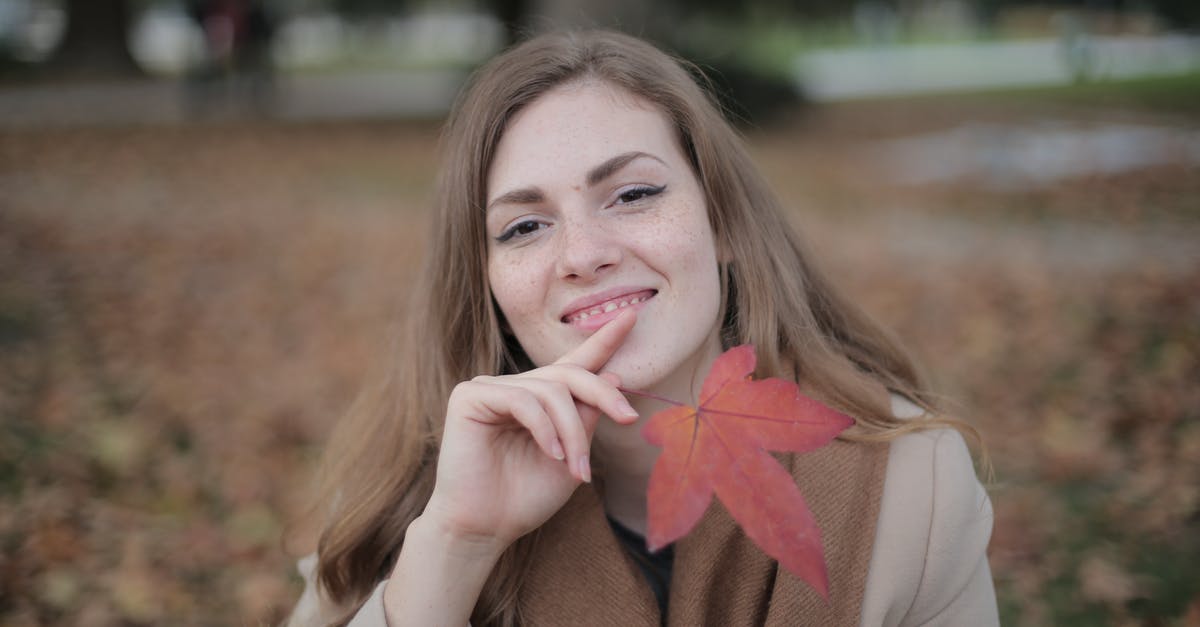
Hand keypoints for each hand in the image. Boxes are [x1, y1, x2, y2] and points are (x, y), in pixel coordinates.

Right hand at [421, 309, 638, 552]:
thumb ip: (587, 418)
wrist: (484, 528)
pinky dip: (543, 428)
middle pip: (569, 374)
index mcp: (541, 402)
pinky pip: (522, 399)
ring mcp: (491, 388)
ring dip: (572, 432)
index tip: (632, 317)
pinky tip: (551, 453)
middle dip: (603, 394)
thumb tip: (612, 374)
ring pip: (551, 391)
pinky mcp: (470, 397)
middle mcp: (517, 389)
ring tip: (576, 469)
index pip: (575, 365)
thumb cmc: (524, 498)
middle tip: (629, 417)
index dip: (603, 341)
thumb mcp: (572, 457)